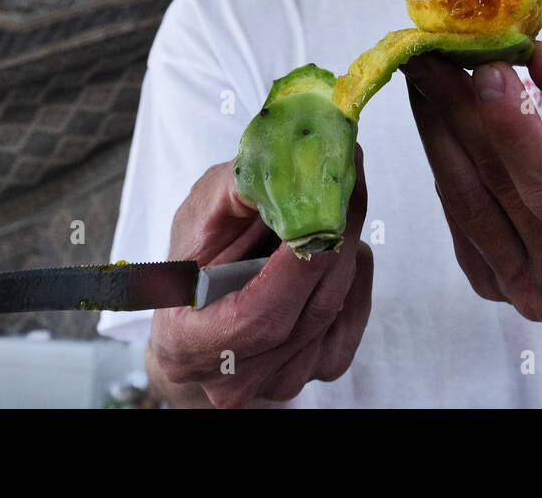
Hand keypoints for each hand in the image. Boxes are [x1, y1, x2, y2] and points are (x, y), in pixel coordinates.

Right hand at [147, 146, 372, 407]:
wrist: (206, 310)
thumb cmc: (195, 261)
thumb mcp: (198, 217)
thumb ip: (236, 192)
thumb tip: (288, 161)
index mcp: (187, 343)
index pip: (258, 315)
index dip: (298, 263)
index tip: (324, 204)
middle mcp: (237, 377)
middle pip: (310, 308)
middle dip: (336, 235)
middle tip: (348, 174)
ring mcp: (282, 380)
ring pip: (337, 304)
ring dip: (344, 246)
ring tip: (332, 202)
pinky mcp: (321, 368)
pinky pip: (354, 311)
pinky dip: (352, 270)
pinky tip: (332, 247)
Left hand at [402, 41, 541, 321]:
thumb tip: (541, 58)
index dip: (516, 132)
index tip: (486, 71)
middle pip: (501, 190)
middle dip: (460, 113)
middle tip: (429, 54)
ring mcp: (530, 292)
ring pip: (466, 201)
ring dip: (436, 129)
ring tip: (422, 73)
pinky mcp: (490, 285)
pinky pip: (455, 214)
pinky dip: (441, 157)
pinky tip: (433, 114)